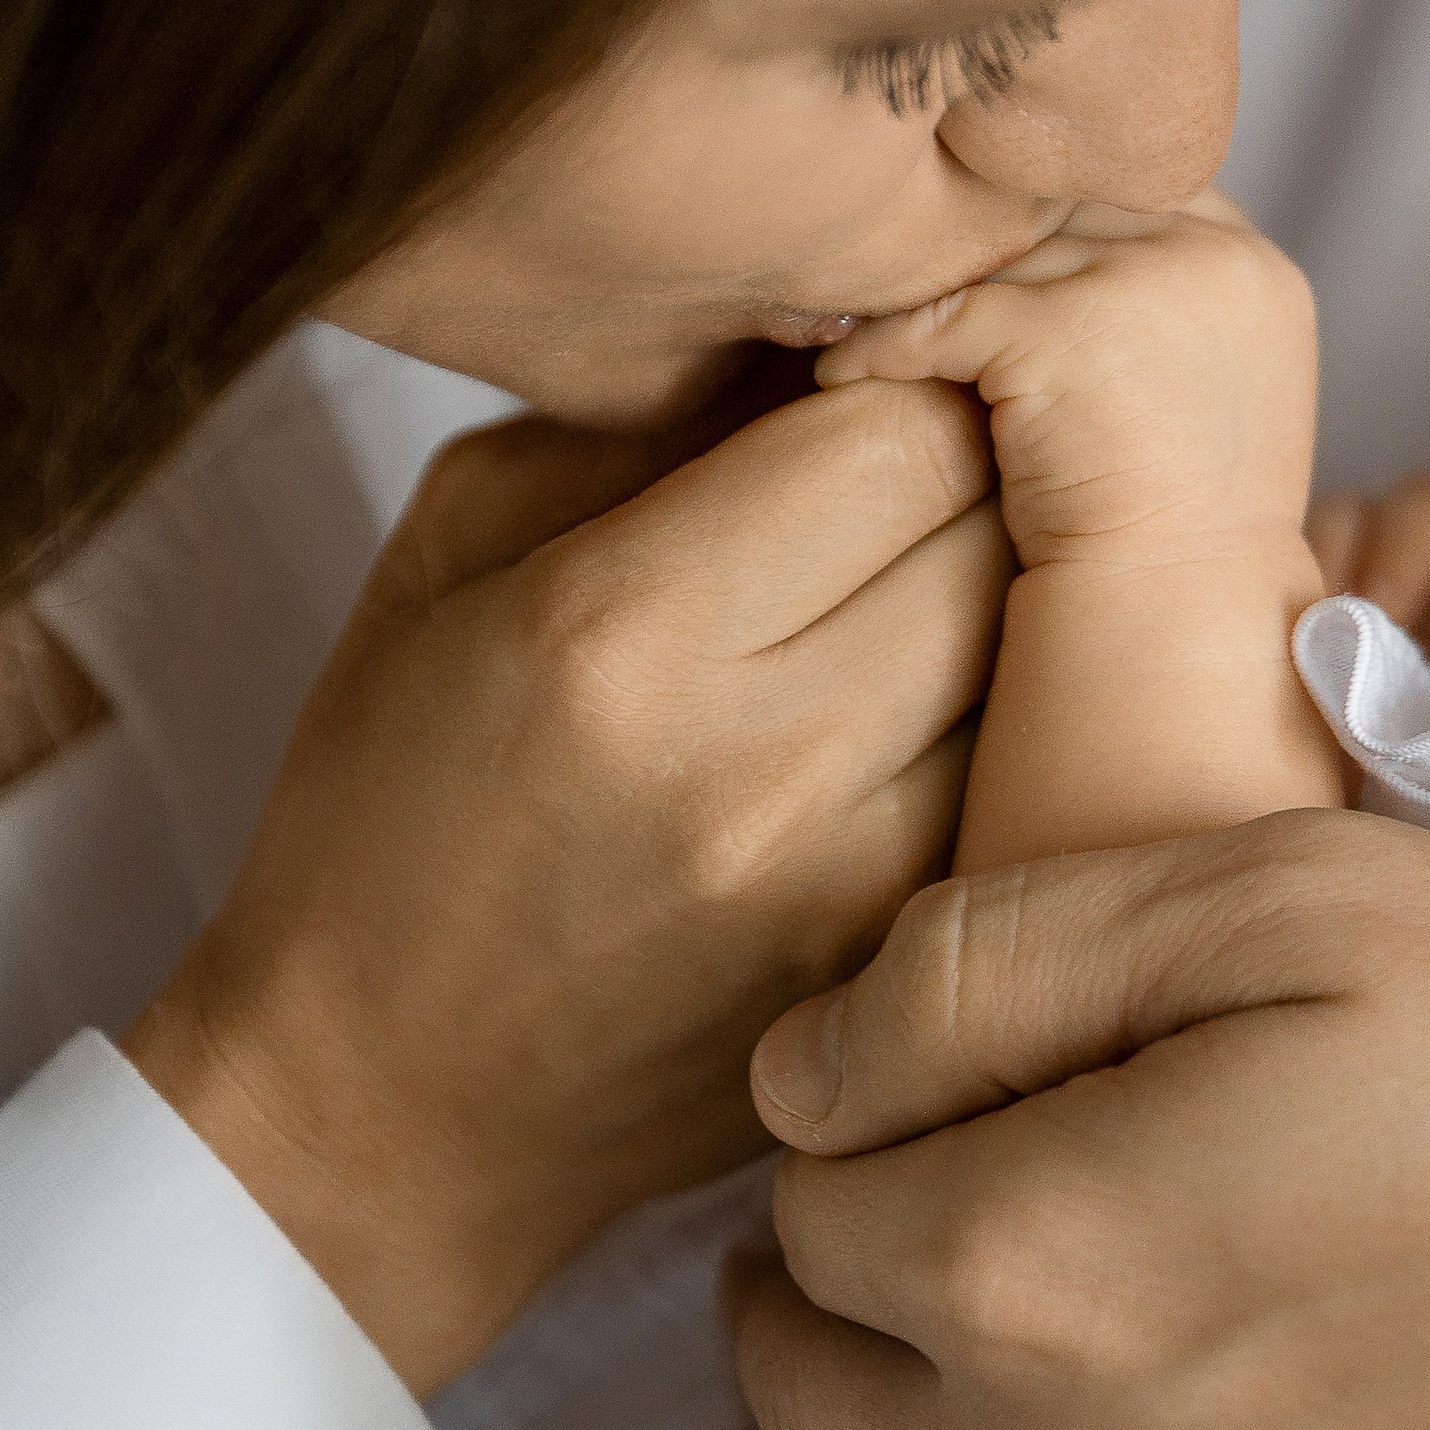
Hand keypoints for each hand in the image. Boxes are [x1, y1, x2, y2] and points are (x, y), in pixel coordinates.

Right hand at [127, 378, 1007, 1396]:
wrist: (380, 1112)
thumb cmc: (392, 801)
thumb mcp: (458, 546)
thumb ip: (649, 419)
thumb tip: (834, 317)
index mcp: (623, 630)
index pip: (900, 428)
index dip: (909, 370)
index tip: (871, 371)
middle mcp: (763, 762)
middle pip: (1002, 531)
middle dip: (982, 462)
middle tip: (927, 455)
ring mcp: (855, 888)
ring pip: (1049, 662)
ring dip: (1012, 595)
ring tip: (929, 579)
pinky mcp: (905, 971)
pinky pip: (1026, 785)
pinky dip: (1007, 727)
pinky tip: (930, 710)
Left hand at [822, 195, 1336, 860]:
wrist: (1171, 620)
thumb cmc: (1174, 531)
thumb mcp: (1197, 393)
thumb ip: (1153, 307)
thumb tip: (1051, 250)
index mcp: (1258, 272)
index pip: (1136, 193)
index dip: (1058, 220)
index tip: (985, 250)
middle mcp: (1218, 259)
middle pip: (1063, 210)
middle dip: (980, 245)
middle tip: (892, 266)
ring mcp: (1148, 285)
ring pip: (997, 255)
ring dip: (920, 290)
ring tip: (854, 319)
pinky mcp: (1065, 329)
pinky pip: (943, 317)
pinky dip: (883, 348)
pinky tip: (838, 375)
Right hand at [1308, 404, 1429, 697]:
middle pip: (1423, 507)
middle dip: (1400, 553)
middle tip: (1379, 613)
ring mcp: (1370, 550)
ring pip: (1343, 522)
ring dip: (1332, 571)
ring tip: (1326, 636)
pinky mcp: (1313, 581)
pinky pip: (1288, 569)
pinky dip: (1281, 598)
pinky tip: (1281, 640)